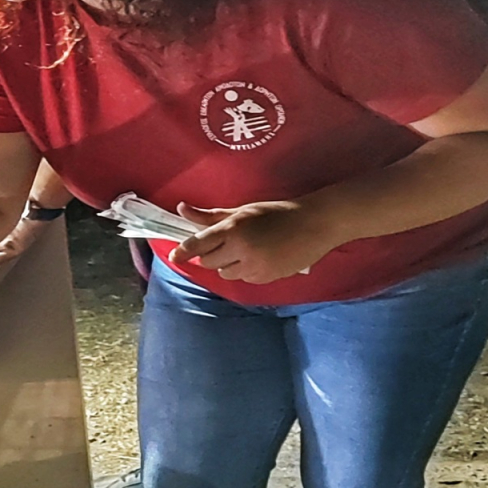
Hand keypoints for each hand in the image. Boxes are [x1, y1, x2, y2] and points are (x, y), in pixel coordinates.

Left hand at [167, 200, 337, 282]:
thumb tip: (182, 209)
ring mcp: (254, 267)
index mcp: (233, 229)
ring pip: (225, 273)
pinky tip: (256, 258)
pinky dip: (243, 271)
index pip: (198, 245)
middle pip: (209, 262)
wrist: (313, 225)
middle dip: (208, 255)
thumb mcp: (242, 211)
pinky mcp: (266, 278)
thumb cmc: (276, 212)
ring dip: (225, 264)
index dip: (182, 252)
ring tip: (241, 249)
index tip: (173, 257)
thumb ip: (211, 216)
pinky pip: (243, 279)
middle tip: (219, 244)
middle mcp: (241, 250)